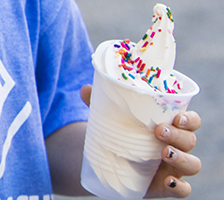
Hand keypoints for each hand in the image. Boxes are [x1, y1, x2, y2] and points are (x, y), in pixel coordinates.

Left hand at [80, 85, 202, 197]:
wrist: (111, 166)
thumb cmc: (120, 135)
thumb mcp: (111, 119)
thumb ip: (99, 103)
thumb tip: (85, 89)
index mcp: (170, 127)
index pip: (191, 121)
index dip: (190, 119)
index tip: (176, 117)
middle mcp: (177, 147)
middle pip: (190, 140)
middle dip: (178, 135)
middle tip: (158, 131)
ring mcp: (174, 167)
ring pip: (192, 164)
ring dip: (182, 158)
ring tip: (164, 152)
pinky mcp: (167, 186)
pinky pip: (184, 190)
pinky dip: (180, 187)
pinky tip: (169, 181)